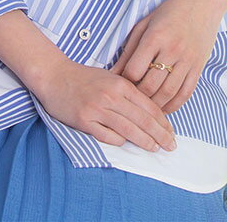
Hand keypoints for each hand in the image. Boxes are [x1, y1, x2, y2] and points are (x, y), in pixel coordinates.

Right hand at [32, 60, 176, 152]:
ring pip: (129, 129)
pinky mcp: (85, 121)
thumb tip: (148, 112)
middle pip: (143, 119)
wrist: (55, 76)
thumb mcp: (110, 78)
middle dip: (160, 134)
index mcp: (121, 84)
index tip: (171, 132)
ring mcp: (98, 109)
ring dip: (144, 141)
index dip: (162, 121)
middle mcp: (112, 96)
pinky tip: (126, 144)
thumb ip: (127, 92)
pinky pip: (107, 135)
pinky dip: (119, 141)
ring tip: (155, 149)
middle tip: (171, 145)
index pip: (148, 106)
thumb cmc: (84, 78)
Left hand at [109, 0, 223, 113]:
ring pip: (168, 93)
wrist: (202, 4)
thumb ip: (128, 50)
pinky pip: (186, 93)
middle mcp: (172, 50)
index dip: (125, 80)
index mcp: (155, 37)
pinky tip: (164, 106)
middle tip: (132, 98)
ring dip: (154, 105)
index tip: (122, 81)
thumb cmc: (169, 13)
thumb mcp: (144, 25)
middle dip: (138, 96)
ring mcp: (187, 60)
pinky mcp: (198, 67)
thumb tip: (112, 74)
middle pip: (150, 86)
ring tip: (145, 106)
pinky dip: (174, 105)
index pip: (134, 70)